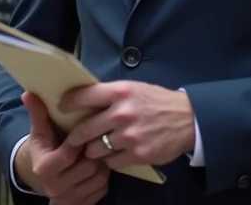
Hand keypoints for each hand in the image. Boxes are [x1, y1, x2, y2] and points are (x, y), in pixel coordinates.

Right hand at [14, 92, 109, 204]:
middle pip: (87, 167)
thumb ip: (38, 113)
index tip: (84, 131)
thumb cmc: (45, 146)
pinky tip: (99, 165)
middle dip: (93, 152)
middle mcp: (54, 188)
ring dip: (102, 163)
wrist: (42, 175)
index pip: (69, 154)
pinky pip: (102, 189)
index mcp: (43, 169)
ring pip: (98, 178)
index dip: (79, 141)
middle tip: (96, 139)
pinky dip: (104, 177)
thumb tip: (28, 93)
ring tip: (98, 151)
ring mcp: (68, 199)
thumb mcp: (40, 130)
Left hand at [61, 81, 195, 169]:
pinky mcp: (137, 154)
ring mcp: (129, 136)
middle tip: (74, 138)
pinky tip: (116, 154)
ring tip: (98, 147)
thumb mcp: (134, 89)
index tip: (62, 108)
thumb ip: (110, 95)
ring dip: (93, 150)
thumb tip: (84, 101)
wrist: (188, 119)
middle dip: (76, 136)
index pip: (83, 96)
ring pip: (95, 149)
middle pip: (83, 129)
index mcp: (119, 92)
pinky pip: (111, 162)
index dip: (68, 103)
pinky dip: (111, 160)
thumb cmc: (157, 101)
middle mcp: (122, 113)